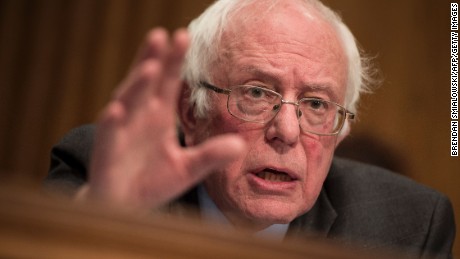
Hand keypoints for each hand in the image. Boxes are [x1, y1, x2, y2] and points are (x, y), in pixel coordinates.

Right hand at [78, 28, 245, 207]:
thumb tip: (240, 145)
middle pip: (147, 83)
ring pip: (127, 102)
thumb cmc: (153, 181)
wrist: (124, 206)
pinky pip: (108, 135)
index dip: (174, 61)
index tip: (184, 36)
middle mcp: (139, 117)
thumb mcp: (187, 168)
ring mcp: (121, 132)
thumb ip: (210, 155)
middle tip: (162, 35)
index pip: (168, 82)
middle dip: (154, 60)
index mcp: (158, 116)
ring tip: (150, 68)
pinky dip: (112, 122)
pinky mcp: (106, 152)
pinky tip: (118, 110)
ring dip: (137, 85)